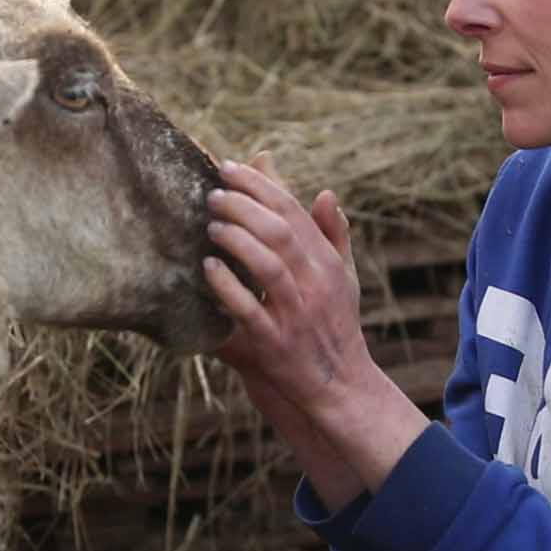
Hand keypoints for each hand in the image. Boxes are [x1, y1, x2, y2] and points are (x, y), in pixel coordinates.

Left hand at [203, 152, 367, 414]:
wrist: (340, 384)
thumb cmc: (336, 323)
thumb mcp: (343, 276)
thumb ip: (333, 234)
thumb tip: (325, 192)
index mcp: (325, 261)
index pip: (293, 210)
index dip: (260, 184)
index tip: (229, 167)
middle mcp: (314, 283)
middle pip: (280, 231)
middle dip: (243, 206)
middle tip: (212, 194)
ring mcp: (296, 312)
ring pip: (268, 266)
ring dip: (237, 240)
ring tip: (211, 225)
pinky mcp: (275, 342)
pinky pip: (250, 310)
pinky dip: (228, 287)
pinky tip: (208, 268)